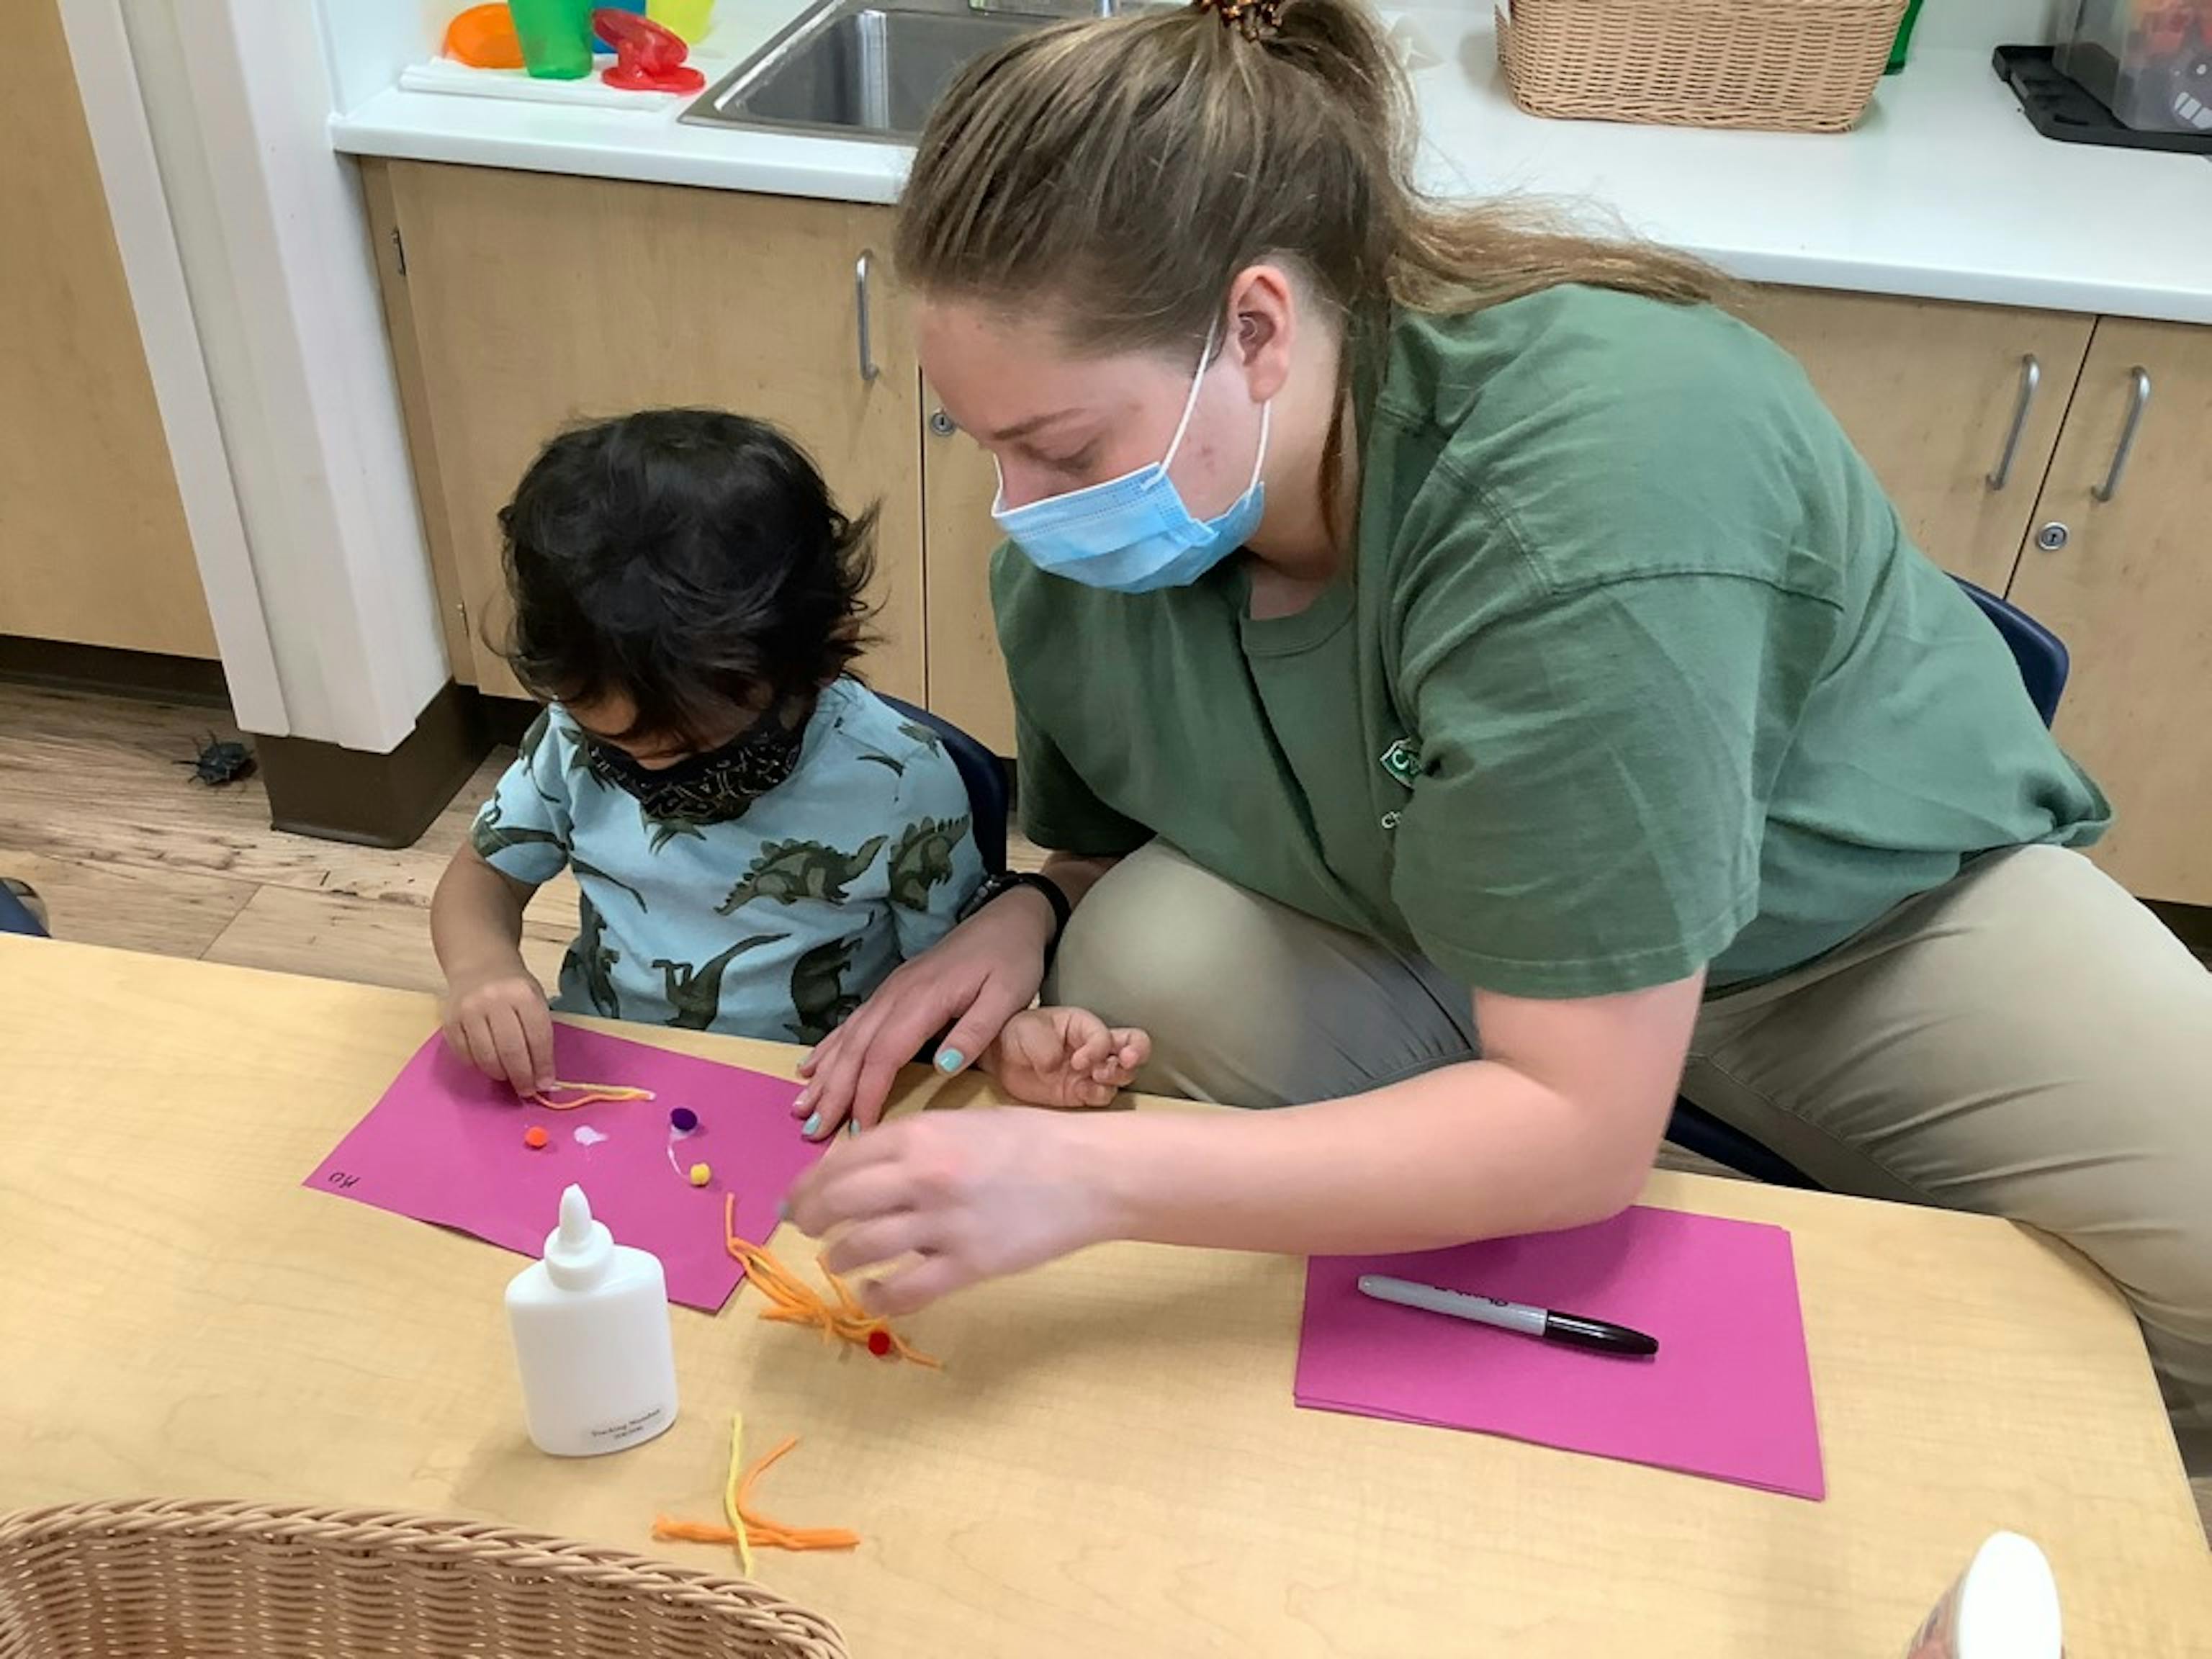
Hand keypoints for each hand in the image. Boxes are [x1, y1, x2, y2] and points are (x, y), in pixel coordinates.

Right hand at [441, 961, 554, 1094]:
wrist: (479, 964)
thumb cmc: (514, 987)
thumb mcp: (535, 999)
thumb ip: (539, 1033)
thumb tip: (542, 1075)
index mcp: (523, 994)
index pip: (537, 1037)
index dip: (543, 1065)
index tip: (545, 1084)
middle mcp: (494, 1000)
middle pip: (511, 1050)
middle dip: (522, 1076)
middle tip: (527, 1090)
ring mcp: (469, 1011)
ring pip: (486, 1056)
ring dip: (500, 1074)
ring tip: (508, 1077)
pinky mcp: (450, 1021)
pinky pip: (465, 1054)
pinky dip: (479, 1066)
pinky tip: (489, 1065)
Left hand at [787, 1108, 1113, 1314]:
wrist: (1092, 1172)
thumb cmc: (1033, 1140)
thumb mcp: (964, 1123)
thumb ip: (913, 1144)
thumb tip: (861, 1169)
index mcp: (921, 1134)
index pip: (842, 1161)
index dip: (810, 1183)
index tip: (796, 1198)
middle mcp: (923, 1176)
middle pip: (839, 1203)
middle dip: (812, 1218)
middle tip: (807, 1227)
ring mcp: (943, 1223)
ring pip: (862, 1248)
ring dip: (840, 1257)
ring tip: (839, 1260)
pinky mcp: (968, 1265)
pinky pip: (904, 1291)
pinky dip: (879, 1296)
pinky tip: (874, 1292)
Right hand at [793, 889, 1054, 1138]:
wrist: (1008, 918)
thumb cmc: (1011, 959)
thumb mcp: (1007, 996)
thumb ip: (975, 1032)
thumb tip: (942, 1067)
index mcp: (923, 1000)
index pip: (884, 1055)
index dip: (867, 1094)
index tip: (858, 1131)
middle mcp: (895, 995)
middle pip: (856, 1049)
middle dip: (833, 1092)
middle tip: (813, 1131)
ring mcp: (889, 991)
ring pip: (848, 1037)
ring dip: (824, 1075)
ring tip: (801, 1109)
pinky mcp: (891, 990)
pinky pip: (852, 1023)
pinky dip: (829, 1047)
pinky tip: (810, 1068)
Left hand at [983, 1007, 1149, 1107]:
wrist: (999, 1059)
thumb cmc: (1016, 1034)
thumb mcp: (1026, 1030)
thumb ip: (1044, 1046)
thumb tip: (1056, 1067)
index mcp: (1084, 1025)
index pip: (1105, 1035)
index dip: (1098, 1049)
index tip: (1077, 1061)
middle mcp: (1095, 1047)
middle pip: (1135, 1046)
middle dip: (1136, 1054)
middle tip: (1125, 1061)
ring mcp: (1091, 1071)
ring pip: (1124, 1074)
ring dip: (1117, 1077)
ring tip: (1096, 1078)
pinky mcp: (1081, 1093)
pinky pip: (1103, 1096)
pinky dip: (1099, 1096)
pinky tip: (1083, 1093)